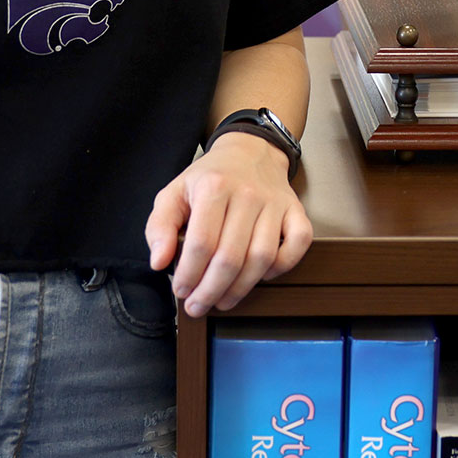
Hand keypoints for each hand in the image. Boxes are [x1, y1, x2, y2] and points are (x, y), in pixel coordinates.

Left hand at [145, 132, 312, 315]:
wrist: (250, 152)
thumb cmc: (209, 178)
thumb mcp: (173, 193)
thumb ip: (159, 227)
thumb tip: (160, 262)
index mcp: (214, 187)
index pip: (201, 244)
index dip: (189, 275)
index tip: (181, 290)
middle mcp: (248, 194)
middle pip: (231, 257)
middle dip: (211, 291)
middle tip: (197, 306)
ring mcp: (275, 203)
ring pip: (262, 258)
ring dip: (240, 288)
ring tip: (222, 301)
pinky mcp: (295, 210)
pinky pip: (298, 245)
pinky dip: (282, 267)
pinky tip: (261, 275)